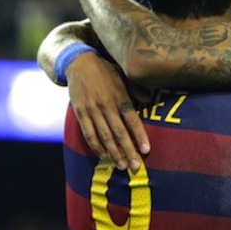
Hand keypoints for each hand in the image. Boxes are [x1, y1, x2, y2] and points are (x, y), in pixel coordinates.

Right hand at [66, 51, 149, 171]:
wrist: (80, 62)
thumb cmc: (106, 71)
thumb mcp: (124, 77)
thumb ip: (136, 90)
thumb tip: (150, 100)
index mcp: (120, 97)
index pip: (132, 120)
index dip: (139, 136)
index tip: (146, 150)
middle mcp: (106, 105)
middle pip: (119, 132)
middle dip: (128, 151)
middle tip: (135, 166)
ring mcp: (92, 110)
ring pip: (104, 136)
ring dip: (113, 153)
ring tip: (121, 166)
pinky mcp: (80, 112)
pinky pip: (88, 133)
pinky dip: (96, 146)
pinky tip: (103, 156)